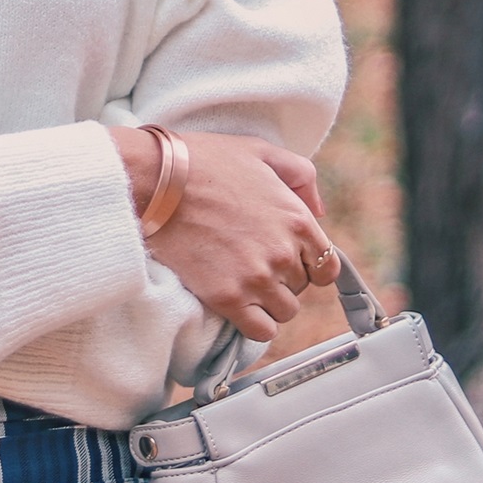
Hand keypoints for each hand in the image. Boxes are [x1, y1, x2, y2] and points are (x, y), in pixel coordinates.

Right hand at [113, 128, 336, 343]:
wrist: (154, 182)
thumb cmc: (203, 162)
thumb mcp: (261, 152)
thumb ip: (301, 175)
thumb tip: (320, 210)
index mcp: (296, 219)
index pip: (327, 266)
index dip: (309, 266)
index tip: (289, 263)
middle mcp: (283, 253)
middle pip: (302, 288)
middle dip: (282, 279)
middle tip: (252, 263)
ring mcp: (256, 278)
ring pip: (284, 312)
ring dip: (268, 303)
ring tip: (243, 283)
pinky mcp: (228, 298)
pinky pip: (262, 331)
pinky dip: (255, 324)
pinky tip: (239, 307)